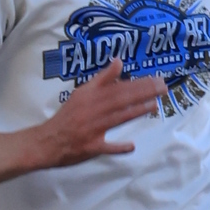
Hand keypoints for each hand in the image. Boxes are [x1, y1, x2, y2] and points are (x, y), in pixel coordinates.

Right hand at [32, 57, 161, 167]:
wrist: (46, 141)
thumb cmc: (68, 117)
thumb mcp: (81, 93)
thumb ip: (101, 79)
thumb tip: (119, 61)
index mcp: (89, 96)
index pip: (117, 87)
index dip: (137, 83)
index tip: (156, 78)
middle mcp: (91, 110)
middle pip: (120, 99)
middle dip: (142, 92)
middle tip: (163, 87)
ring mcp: (91, 129)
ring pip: (116, 118)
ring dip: (136, 112)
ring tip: (154, 105)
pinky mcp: (90, 146)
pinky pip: (106, 147)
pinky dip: (118, 147)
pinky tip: (131, 145)